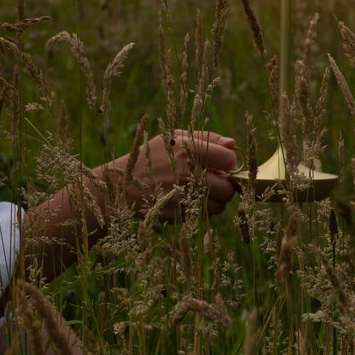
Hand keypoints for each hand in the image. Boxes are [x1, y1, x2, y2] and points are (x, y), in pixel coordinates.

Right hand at [115, 129, 236, 219]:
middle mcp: (186, 174)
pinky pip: (203, 215)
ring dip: (214, 200)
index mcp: (188, 150)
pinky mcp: (177, 215)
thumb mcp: (174, 138)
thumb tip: (233, 144)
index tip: (220, 163)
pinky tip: (186, 199)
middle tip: (212, 180)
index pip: (229, 160)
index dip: (228, 162)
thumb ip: (206, 138)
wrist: (121, 184)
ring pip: (219, 206)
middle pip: (228, 188)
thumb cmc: (151, 157)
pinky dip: (200, 209)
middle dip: (224, 185)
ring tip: (199, 190)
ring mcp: (182, 197)